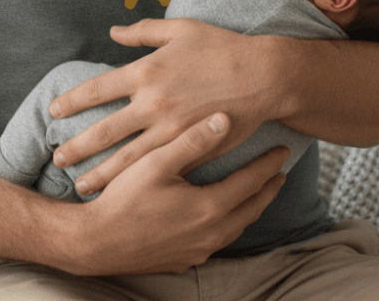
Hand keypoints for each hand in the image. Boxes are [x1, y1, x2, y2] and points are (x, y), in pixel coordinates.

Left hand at [50, 18, 277, 195]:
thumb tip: (113, 31)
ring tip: (81, 186)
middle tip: (57, 158)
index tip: (54, 111)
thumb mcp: (180, 29)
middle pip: (103, 131)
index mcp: (146, 71)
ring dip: (100, 174)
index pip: (96, 89)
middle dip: (77, 147)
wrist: (262, 75)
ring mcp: (171, 130)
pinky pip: (158, 169)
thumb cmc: (221, 47)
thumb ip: (143, 31)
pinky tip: (124, 193)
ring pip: (126, 159)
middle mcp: (152, 104)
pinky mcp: (191, 149)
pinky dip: (138, 183)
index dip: (71, 102)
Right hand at [63, 111, 287, 275]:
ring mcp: (198, 250)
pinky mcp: (184, 260)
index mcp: (209, 207)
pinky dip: (230, 223)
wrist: (96, 243)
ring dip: (250, 207)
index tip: (283, 149)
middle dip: (267, 187)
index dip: (268, 164)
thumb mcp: (156, 162)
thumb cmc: (124, 198)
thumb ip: (192, 141)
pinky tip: (222, 214)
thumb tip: (225, 119)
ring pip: (237, 227)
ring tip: (257, 190)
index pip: (250, 182)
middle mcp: (210, 234)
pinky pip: (219, 240)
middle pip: (251, 208)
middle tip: (280, 170)